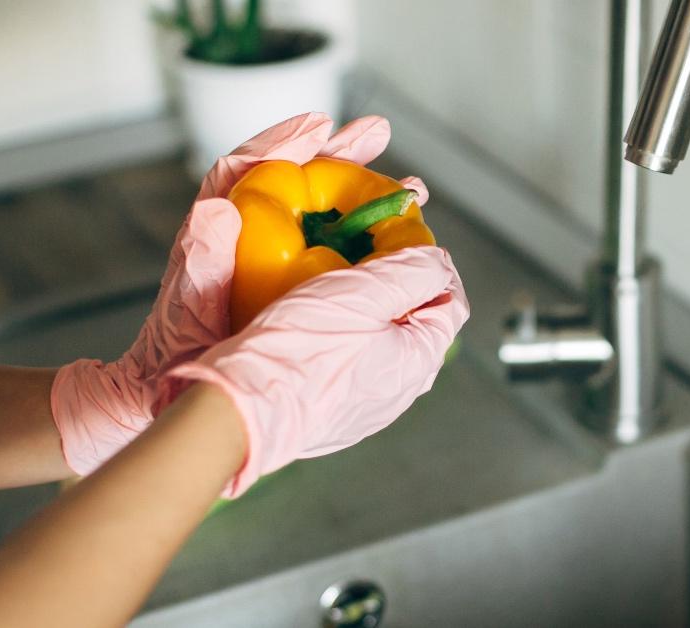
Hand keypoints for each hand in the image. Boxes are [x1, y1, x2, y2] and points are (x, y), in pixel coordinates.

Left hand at [50, 112, 430, 474]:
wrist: (175, 388)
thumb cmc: (179, 353)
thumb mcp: (188, 311)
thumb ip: (200, 264)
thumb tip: (214, 209)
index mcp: (215, 231)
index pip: (247, 170)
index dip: (283, 144)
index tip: (318, 125)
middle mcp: (245, 235)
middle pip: (295, 179)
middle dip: (339, 155)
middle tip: (377, 133)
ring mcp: (269, 257)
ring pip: (320, 212)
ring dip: (362, 194)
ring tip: (408, 187)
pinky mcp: (288, 281)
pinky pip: (330, 249)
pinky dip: (363, 240)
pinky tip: (396, 242)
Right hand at [155, 246, 468, 497]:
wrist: (238, 410)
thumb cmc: (299, 351)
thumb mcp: (365, 291)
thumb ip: (413, 270)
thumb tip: (437, 260)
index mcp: (418, 362)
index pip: (451, 302)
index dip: (433, 264)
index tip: (404, 240)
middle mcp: (398, 392)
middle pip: (415, 322)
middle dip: (397, 284)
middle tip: (365, 256)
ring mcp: (364, 407)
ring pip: (379, 342)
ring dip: (365, 309)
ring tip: (335, 281)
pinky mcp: (330, 412)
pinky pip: (348, 363)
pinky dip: (339, 335)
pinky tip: (311, 318)